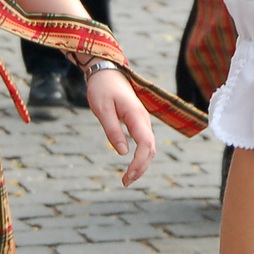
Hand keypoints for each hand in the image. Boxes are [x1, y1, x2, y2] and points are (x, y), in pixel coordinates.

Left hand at [85, 67, 157, 186]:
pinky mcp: (138, 122)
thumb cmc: (102, 89)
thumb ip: (113, 130)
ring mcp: (142, 120)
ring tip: (127, 178)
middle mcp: (143, 119)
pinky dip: (141, 156)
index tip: (127, 176)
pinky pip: (145, 142)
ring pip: (150, 147)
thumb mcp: (102, 110)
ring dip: (142, 164)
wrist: (107, 71)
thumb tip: (123, 152)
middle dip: (141, 168)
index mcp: (136, 115)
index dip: (139, 163)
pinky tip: (131, 165)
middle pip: (151, 149)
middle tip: (125, 182)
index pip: (145, 145)